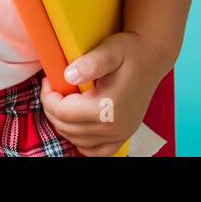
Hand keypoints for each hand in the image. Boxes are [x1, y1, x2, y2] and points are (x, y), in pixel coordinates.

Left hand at [39, 31, 165, 156]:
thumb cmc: (131, 51)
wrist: (152, 58)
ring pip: (77, 140)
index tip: (48, 81)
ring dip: (64, 124)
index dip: (48, 97)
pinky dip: (81, 142)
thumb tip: (69, 75)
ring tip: (63, 102)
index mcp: (108, 107)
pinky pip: (96, 151)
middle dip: (52, 109)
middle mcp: (115, 127)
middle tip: (53, 89)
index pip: (63, 113)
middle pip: (67, 128)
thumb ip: (90, 63)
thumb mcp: (111, 50)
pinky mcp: (123, 136)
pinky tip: (76, 125)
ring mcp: (120, 134)